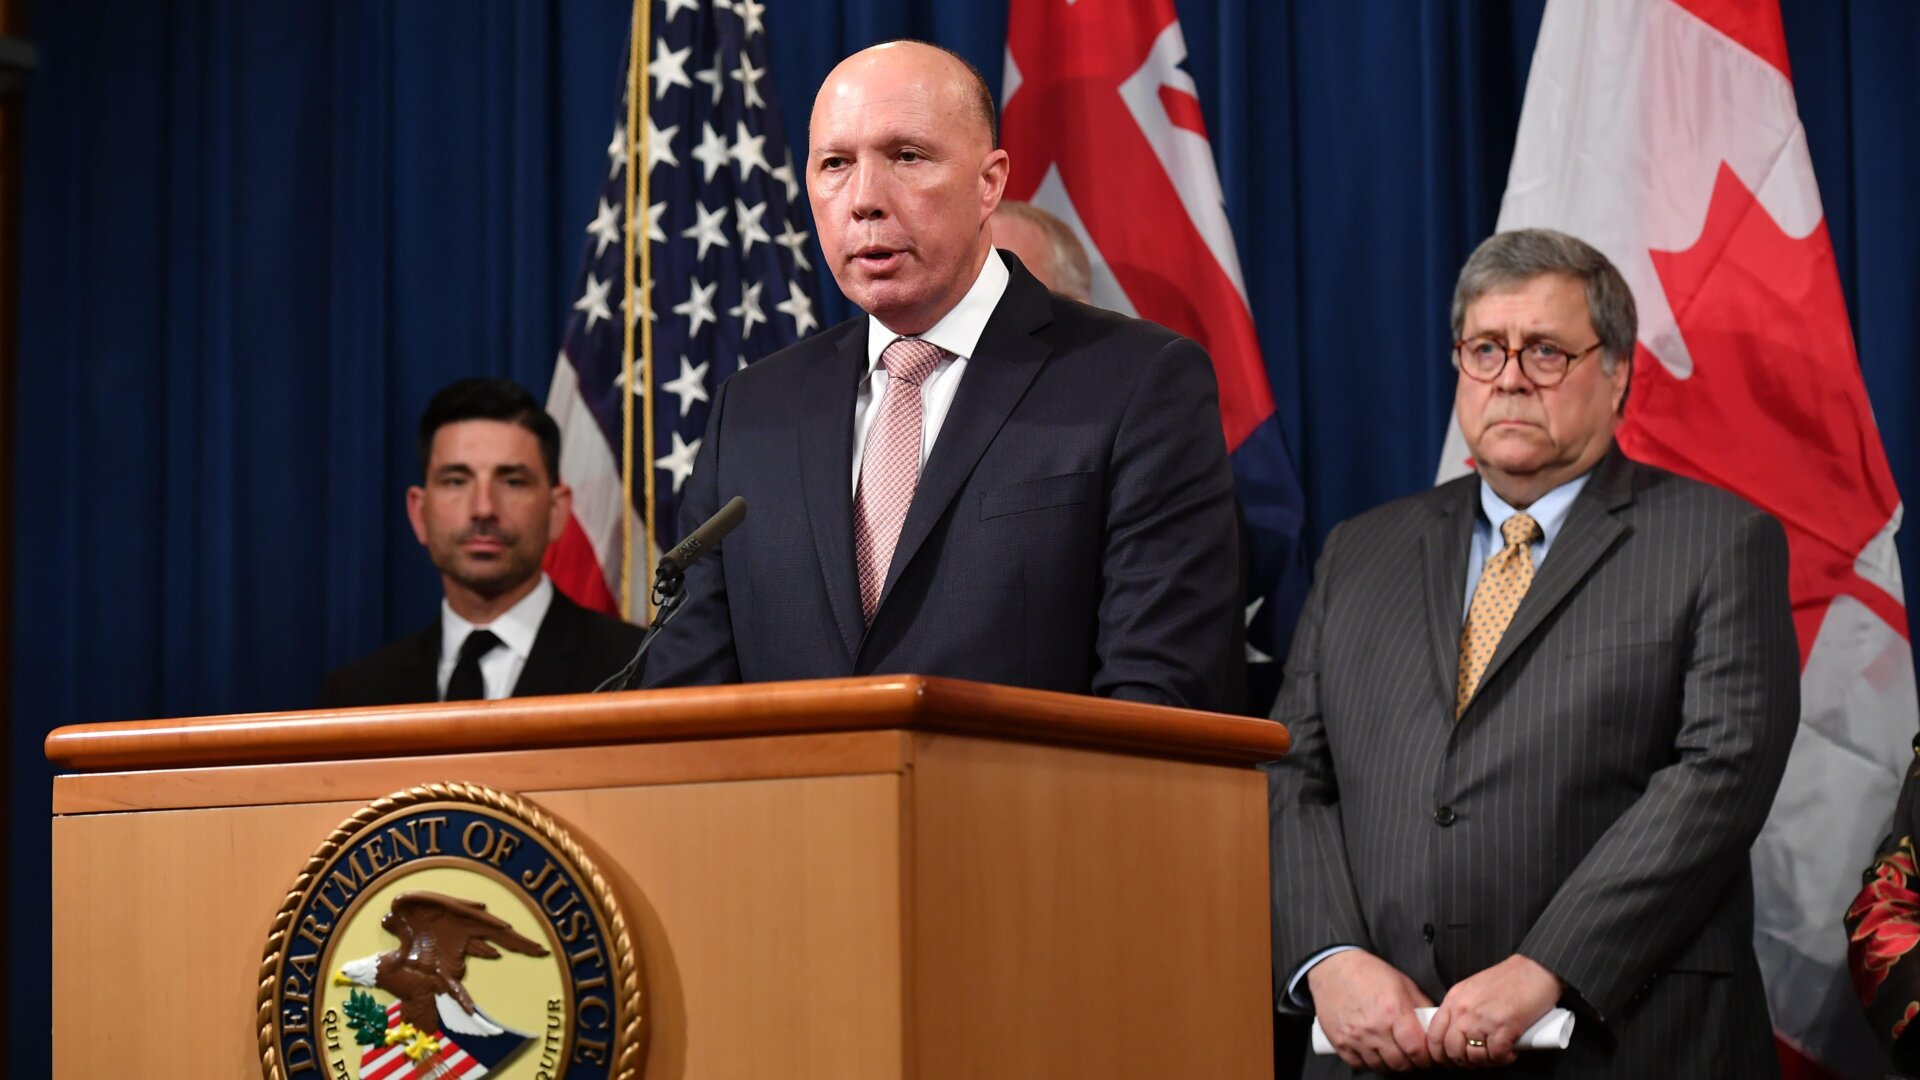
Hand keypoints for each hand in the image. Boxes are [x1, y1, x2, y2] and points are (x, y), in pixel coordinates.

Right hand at [1307, 949, 1436, 1072]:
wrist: (1333, 968)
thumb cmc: (1367, 972)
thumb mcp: (1402, 983)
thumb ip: (1421, 1006)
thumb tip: (1433, 1025)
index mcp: (1393, 1011)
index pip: (1417, 1049)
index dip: (1426, 1057)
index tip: (1427, 1055)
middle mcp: (1374, 1027)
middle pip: (1400, 1063)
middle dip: (1410, 1062)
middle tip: (1411, 1056)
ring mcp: (1355, 1037)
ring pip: (1380, 1066)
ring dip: (1390, 1064)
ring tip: (1393, 1054)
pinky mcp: (1339, 1041)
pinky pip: (1359, 1064)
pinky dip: (1369, 1062)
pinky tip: (1373, 1052)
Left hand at [1425, 954, 1561, 1067]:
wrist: (1535, 969)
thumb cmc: (1510, 979)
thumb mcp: (1473, 989)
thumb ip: (1463, 1009)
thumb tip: (1458, 1035)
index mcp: (1454, 999)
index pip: (1434, 1035)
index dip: (1438, 1054)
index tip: (1448, 1060)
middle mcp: (1464, 1010)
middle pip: (1451, 1050)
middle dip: (1463, 1062)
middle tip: (1476, 1061)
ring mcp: (1483, 1020)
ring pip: (1474, 1057)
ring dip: (1486, 1061)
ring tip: (1496, 1054)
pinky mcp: (1504, 1028)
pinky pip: (1497, 1056)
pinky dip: (1504, 1059)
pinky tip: (1511, 1051)